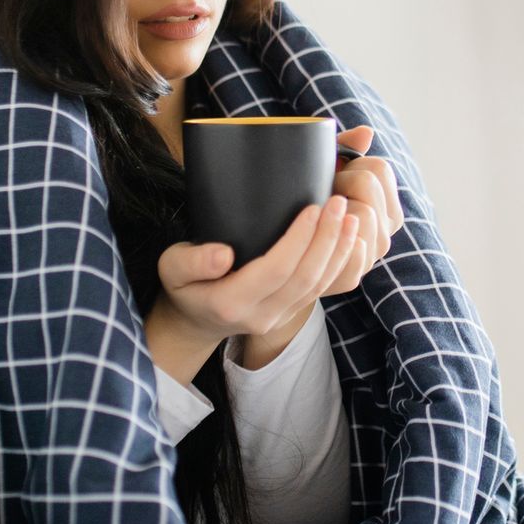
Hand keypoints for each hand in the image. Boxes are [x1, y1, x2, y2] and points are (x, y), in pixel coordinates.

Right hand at [154, 193, 361, 356]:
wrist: (195, 320)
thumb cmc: (184, 285)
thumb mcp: (171, 269)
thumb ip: (191, 262)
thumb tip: (223, 254)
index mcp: (230, 303)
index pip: (275, 270)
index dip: (298, 240)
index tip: (312, 208)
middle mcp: (260, 315)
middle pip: (304, 278)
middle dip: (326, 239)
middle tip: (339, 203)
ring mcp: (279, 317)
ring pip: (319, 286)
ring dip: (339, 250)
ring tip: (352, 216)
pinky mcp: (292, 312)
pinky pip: (322, 289)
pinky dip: (339, 262)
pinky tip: (349, 237)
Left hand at [320, 125, 404, 294]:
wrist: (281, 252)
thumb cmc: (304, 204)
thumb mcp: (322, 171)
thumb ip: (345, 148)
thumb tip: (367, 132)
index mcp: (386, 204)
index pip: (380, 168)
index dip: (351, 165)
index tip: (332, 176)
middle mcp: (386, 231)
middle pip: (368, 184)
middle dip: (339, 183)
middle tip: (319, 196)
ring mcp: (371, 255)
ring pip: (361, 212)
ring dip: (331, 209)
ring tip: (315, 216)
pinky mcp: (352, 277)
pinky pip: (350, 247)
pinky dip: (330, 238)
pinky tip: (312, 239)